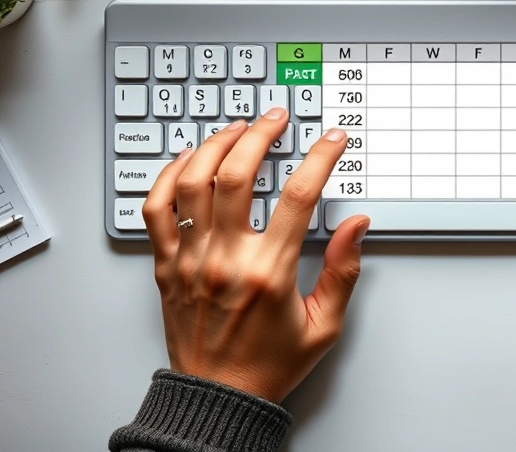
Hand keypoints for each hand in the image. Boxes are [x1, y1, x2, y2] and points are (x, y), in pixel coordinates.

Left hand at [142, 108, 369, 403]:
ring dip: (216, 145)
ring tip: (235, 129)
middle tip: (276, 118)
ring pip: (194, 182)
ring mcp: (191, 260)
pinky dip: (169, 176)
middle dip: (261, 134)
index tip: (332, 140)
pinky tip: (188, 160)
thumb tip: (358, 225)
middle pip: (238, 174)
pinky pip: (157, 209)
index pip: (299, 197)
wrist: (218, 397)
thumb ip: (344, 271)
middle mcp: (226, 260)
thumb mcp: (324, 326)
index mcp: (269, 272)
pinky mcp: (166, 266)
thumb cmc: (269, 365)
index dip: (320, 158)